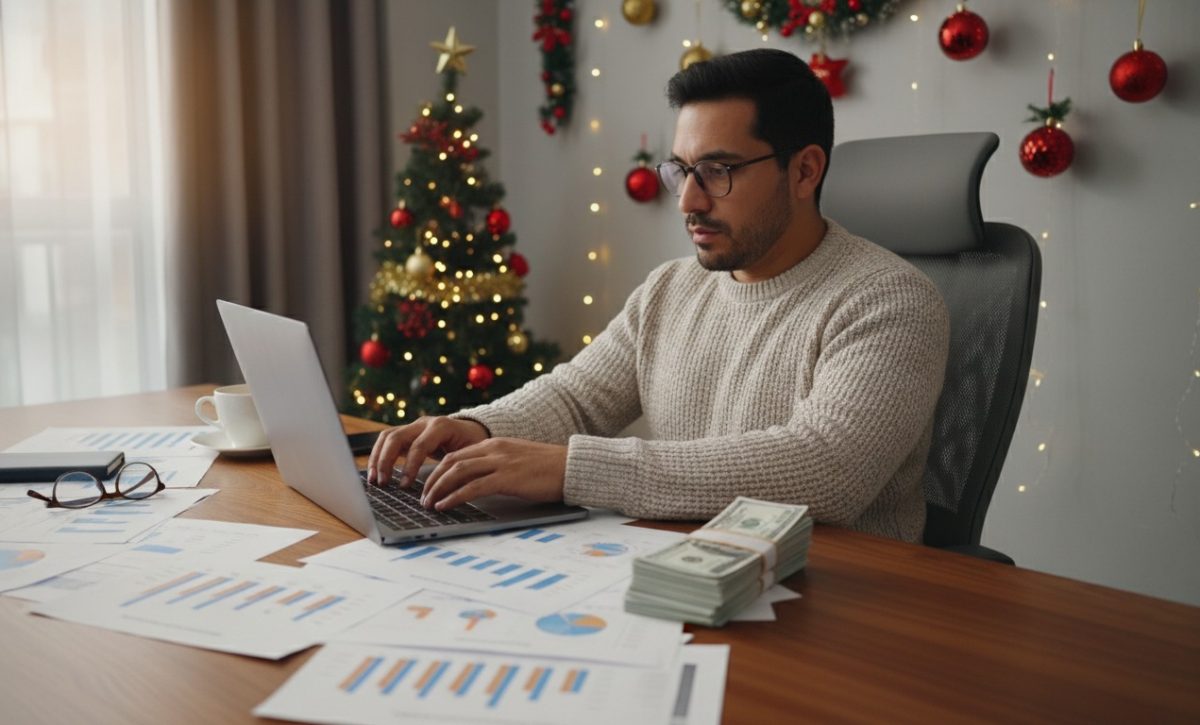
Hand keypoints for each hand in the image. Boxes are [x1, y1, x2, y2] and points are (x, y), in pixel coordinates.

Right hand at [366, 416, 488, 485]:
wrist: (473, 430)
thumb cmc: (474, 445)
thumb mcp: (471, 456)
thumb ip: (459, 471)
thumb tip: (446, 494)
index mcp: (442, 427)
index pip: (419, 445)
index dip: (410, 466)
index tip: (404, 486)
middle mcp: (424, 423)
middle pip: (396, 437)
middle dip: (386, 461)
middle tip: (383, 483)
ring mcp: (414, 426)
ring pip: (387, 436)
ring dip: (377, 458)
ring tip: (373, 480)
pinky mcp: (407, 433)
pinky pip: (387, 441)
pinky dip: (378, 456)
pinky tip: (375, 473)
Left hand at [419, 438, 566, 510]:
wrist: (572, 466)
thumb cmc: (548, 469)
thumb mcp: (518, 460)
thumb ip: (497, 465)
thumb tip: (479, 481)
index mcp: (495, 444)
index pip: (457, 455)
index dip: (438, 470)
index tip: (429, 485)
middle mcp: (494, 450)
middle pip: (451, 462)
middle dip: (433, 480)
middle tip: (423, 497)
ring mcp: (500, 462)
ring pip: (457, 472)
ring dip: (438, 489)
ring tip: (429, 504)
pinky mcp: (507, 478)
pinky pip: (473, 487)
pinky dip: (455, 496)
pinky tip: (445, 506)